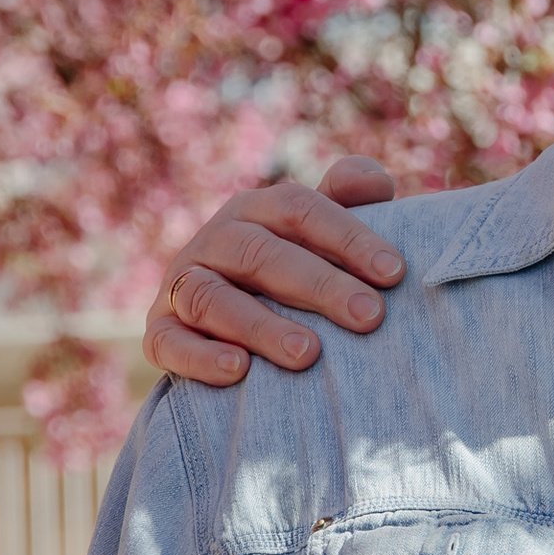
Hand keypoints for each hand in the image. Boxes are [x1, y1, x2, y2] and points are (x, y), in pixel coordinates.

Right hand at [144, 158, 403, 384]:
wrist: (227, 325)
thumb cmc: (295, 275)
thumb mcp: (319, 236)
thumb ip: (348, 203)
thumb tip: (376, 183)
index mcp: (257, 209)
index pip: (300, 209)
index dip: (348, 237)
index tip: (394, 273)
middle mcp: (215, 239)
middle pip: (260, 253)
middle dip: (318, 285)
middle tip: (369, 316)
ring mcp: (181, 285)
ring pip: (211, 298)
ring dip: (259, 326)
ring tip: (307, 353)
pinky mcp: (159, 332)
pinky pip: (169, 342)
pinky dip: (200, 357)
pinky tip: (238, 371)